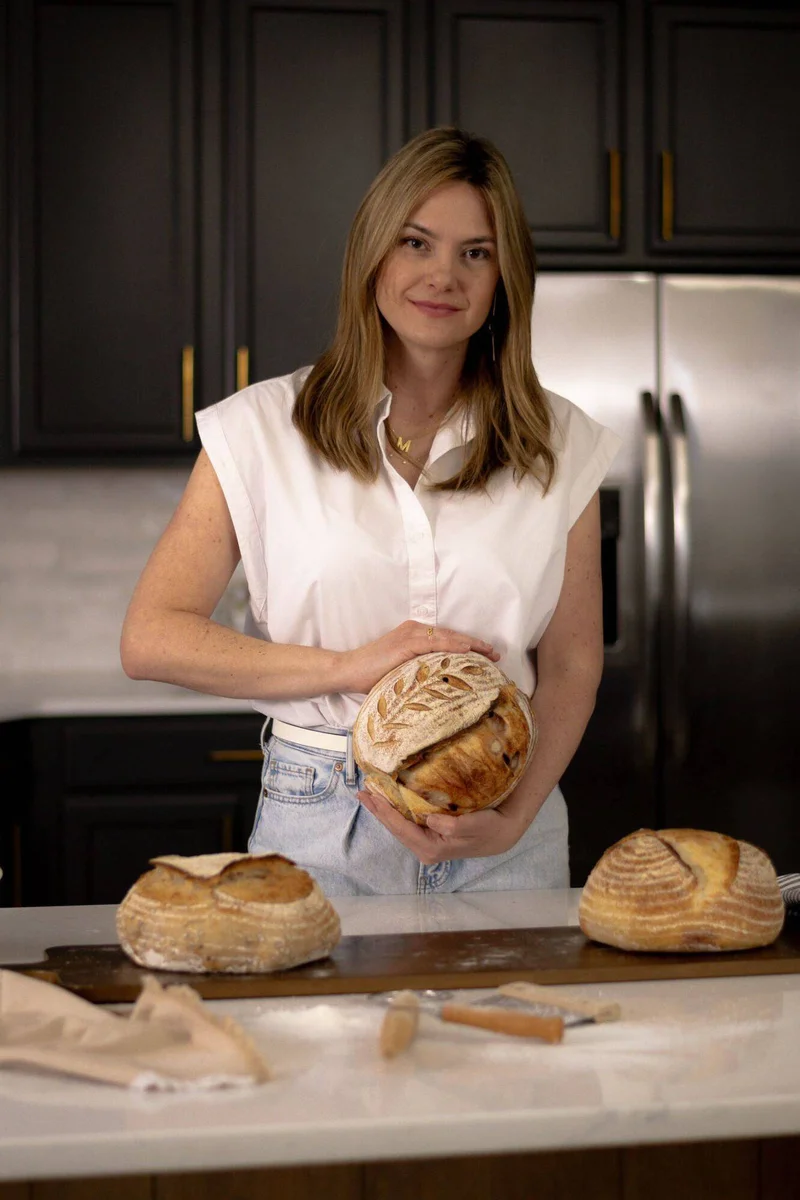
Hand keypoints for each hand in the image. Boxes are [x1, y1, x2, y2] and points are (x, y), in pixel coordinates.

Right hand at [339, 620, 499, 694]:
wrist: (348, 670)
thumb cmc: (371, 675)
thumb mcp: (402, 673)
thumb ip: (420, 672)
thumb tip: (440, 686)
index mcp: (414, 636)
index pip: (447, 639)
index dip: (468, 646)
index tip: (487, 656)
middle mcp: (414, 630)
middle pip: (452, 636)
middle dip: (475, 645)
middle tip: (496, 655)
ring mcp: (410, 635)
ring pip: (447, 638)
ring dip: (470, 645)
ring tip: (488, 654)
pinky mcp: (405, 643)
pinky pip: (434, 644)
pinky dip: (452, 646)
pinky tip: (467, 652)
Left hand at [357, 788, 526, 864]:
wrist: (502, 834)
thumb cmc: (489, 828)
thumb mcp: (475, 825)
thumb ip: (453, 826)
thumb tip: (430, 820)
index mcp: (432, 848)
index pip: (401, 828)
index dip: (384, 811)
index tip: (370, 796)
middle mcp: (425, 850)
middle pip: (395, 829)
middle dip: (378, 810)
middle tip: (362, 792)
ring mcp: (426, 845)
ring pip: (399, 827)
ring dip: (384, 811)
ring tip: (370, 795)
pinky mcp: (429, 838)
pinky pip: (407, 824)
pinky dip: (395, 812)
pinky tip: (388, 802)